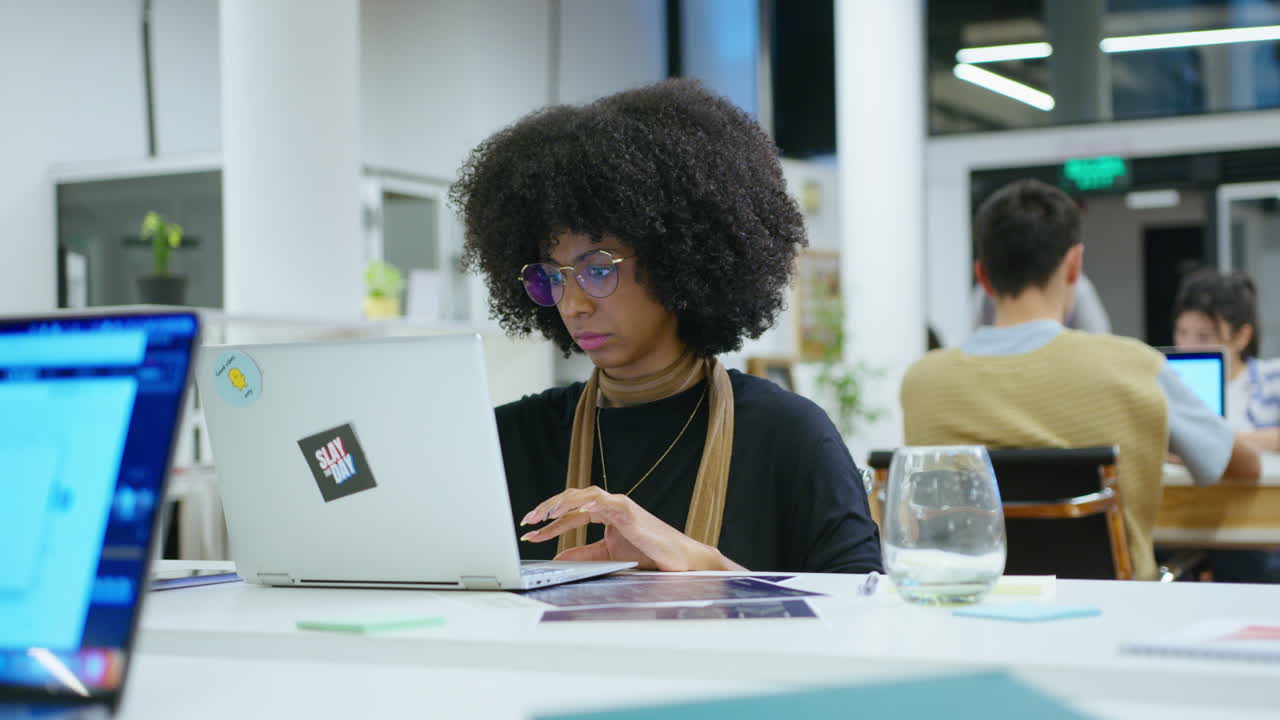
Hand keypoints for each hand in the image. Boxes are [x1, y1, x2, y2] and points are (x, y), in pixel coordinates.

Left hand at [518, 487, 743, 571]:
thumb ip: (584, 554)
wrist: (677, 559)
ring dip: (562, 503)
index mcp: (604, 513)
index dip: (549, 523)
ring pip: (584, 495)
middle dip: (548, 509)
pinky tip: (574, 509)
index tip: (530, 532)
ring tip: (544, 514)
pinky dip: (589, 502)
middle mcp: (609, 504)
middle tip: (528, 521)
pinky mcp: (629, 510)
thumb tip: (558, 556)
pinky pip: (605, 502)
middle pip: (572, 499)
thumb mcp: (608, 556)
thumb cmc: (648, 554)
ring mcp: (619, 504)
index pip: (570, 514)